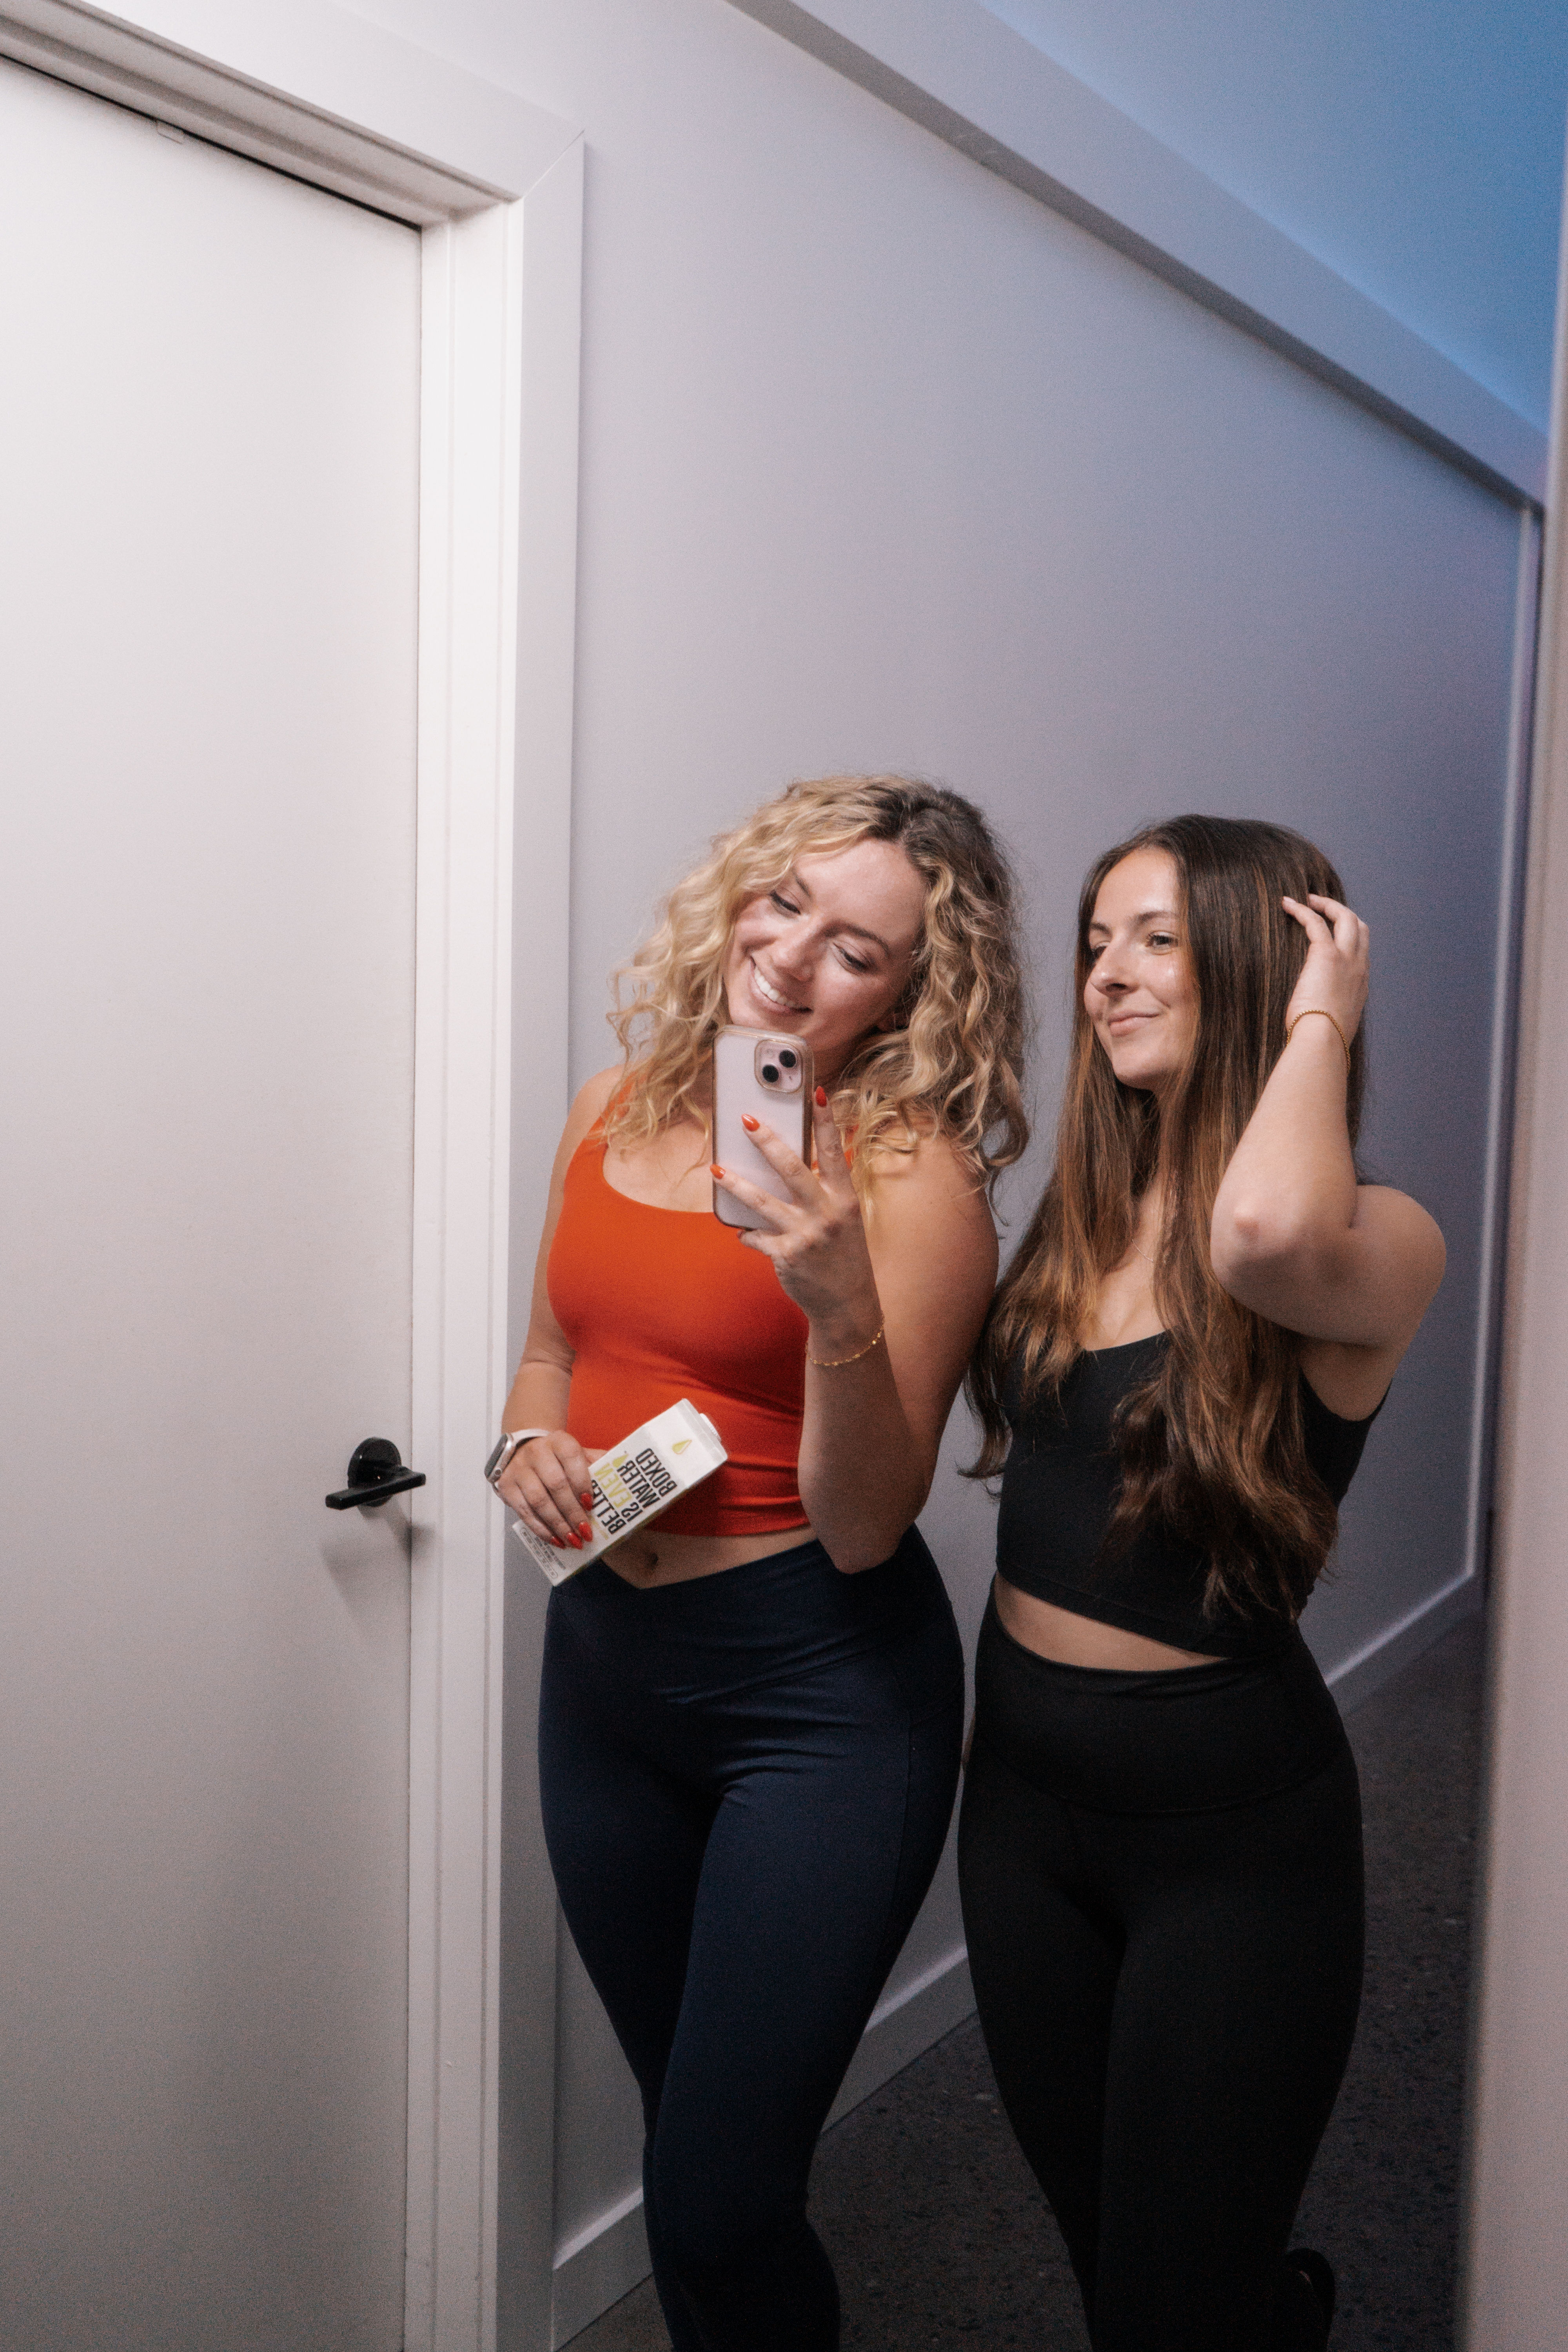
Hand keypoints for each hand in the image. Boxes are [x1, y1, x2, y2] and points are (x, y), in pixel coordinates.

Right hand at [496, 1429, 596, 1551]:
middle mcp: (537, 1452)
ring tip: (573, 1540)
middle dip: (572, 1512)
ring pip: (538, 1500)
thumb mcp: (578, 1453)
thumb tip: (619, 1476)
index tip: (591, 1504)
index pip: (572, 1458)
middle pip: (556, 1484)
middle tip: (585, 1532)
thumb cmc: (558, 1457)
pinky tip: (556, 1539)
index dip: (583, 1482)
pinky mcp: (506, 1486)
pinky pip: (524, 1512)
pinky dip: (541, 1529)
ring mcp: (519, 1469)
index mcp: (559, 1441)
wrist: (524, 1448)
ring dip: (557, 1524)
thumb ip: (597, 1463)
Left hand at [711, 1086, 882, 1343]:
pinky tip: (741, 1232)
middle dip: (768, 1142)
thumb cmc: (843, 1254)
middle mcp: (827, 1213)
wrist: (848, 1303)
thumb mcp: (843, 1219)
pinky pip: (756, 1237)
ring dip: (736, 1185)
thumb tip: (790, 1164)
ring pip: (763, 1202)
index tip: (816, 1091)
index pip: (835, 1151)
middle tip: (746, 1120)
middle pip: (793, 1169)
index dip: (826, 1121)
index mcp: (845, 1199)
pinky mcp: (787, 1255)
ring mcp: (806, 1235)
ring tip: (716, 1170)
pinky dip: (747, 1234)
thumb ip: (824, 1192)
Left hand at [1282, 893, 1367, 1048]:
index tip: (1333, 934)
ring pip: (1345, 917)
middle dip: (1343, 913)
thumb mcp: (1332, 1023)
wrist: (1324, 1041)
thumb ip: (1329, 1012)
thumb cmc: (1322, 1039)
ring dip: (1327, 905)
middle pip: (1360, 927)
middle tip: (1322, 907)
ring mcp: (1347, 959)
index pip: (1361, 951)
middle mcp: (1359, 967)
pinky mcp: (1327, 955)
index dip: (1348, 938)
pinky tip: (1287, 904)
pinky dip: (1302, 910)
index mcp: (1360, 984)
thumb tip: (1315, 1018)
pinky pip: (1316, 922)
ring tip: (1307, 899)